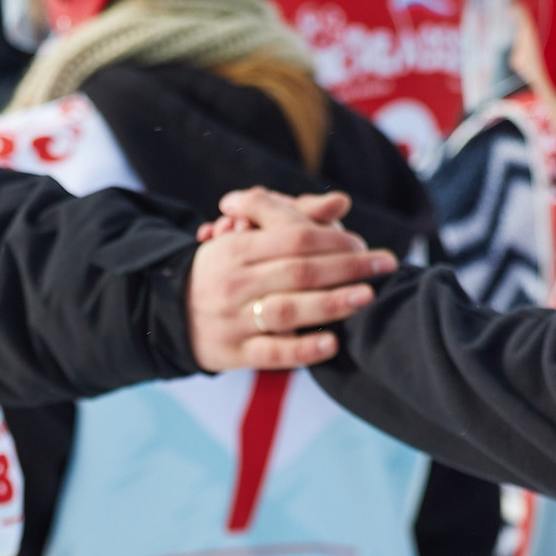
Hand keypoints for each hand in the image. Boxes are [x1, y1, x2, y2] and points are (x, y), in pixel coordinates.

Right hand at [187, 186, 396, 372]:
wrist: (171, 314)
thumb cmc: (225, 271)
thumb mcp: (246, 239)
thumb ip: (293, 218)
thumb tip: (342, 202)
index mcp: (235, 248)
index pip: (293, 238)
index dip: (334, 239)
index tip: (365, 245)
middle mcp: (234, 283)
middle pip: (298, 271)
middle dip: (347, 267)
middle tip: (385, 265)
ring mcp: (233, 320)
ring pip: (287, 310)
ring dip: (331, 304)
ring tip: (366, 297)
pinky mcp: (235, 353)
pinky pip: (272, 353)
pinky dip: (303, 349)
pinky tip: (332, 343)